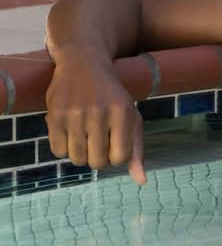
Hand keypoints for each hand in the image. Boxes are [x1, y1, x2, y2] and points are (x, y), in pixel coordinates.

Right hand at [45, 52, 145, 184]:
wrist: (83, 64)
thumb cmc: (112, 97)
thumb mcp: (131, 116)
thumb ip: (136, 149)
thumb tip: (141, 181)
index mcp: (123, 113)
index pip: (121, 158)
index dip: (116, 157)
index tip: (114, 145)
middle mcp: (99, 113)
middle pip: (97, 162)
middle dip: (98, 158)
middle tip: (98, 141)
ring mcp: (75, 114)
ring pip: (77, 159)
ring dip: (81, 154)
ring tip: (84, 137)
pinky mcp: (54, 116)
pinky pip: (57, 152)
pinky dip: (64, 148)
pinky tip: (70, 132)